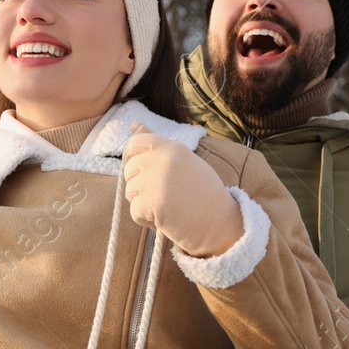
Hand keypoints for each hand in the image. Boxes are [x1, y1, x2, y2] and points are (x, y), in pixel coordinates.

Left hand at [121, 123, 242, 257]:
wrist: (220, 223)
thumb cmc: (202, 193)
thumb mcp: (183, 161)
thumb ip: (157, 145)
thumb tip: (132, 125)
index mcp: (172, 147)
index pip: (135, 143)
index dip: (131, 158)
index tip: (140, 170)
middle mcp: (164, 160)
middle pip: (129, 169)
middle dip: (139, 185)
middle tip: (164, 194)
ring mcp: (158, 181)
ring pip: (130, 191)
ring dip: (144, 203)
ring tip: (168, 206)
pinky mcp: (154, 203)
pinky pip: (134, 211)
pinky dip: (146, 219)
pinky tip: (166, 218)